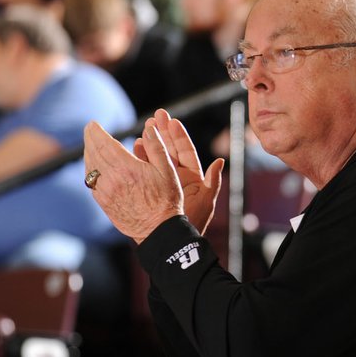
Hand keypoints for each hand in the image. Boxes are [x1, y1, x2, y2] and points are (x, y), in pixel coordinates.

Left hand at [84, 120, 182, 243]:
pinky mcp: (103, 203)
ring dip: (88, 153)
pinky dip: (90, 169)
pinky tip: (95, 166)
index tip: (92, 124)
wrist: (157, 230)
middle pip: (93, 153)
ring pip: (90, 167)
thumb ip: (157, 147)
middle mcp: (111, 179)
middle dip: (89, 139)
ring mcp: (105, 192)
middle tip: (89, 130)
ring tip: (91, 145)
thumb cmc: (166, 200)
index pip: (104, 144)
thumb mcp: (168, 171)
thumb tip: (149, 129)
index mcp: (127, 168)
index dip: (96, 132)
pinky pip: (91, 181)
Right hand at [134, 109, 223, 234]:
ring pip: (157, 157)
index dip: (179, 136)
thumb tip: (220, 161)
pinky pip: (145, 169)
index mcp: (193, 177)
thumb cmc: (192, 223)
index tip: (172, 120)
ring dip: (151, 142)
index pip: (186, 151)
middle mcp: (178, 177)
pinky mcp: (150, 187)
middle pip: (170, 149)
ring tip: (144, 128)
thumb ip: (213, 182)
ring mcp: (163, 181)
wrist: (172, 240)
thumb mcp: (206, 202)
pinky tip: (135, 147)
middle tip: (155, 116)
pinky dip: (140, 158)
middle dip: (163, 132)